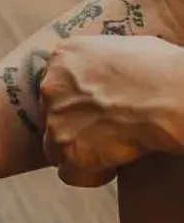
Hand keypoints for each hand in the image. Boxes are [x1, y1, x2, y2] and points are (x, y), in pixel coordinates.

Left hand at [41, 34, 183, 185]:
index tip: (94, 107)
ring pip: (54, 145)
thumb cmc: (161, 70)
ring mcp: (58, 121)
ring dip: (77, 150)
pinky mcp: (70, 151)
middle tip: (102, 129)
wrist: (169, 96)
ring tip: (107, 151)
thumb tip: (109, 72)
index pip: (56, 83)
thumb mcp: (124, 48)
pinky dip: (88, 174)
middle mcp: (53, 87)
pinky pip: (69, 172)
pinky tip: (110, 168)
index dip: (75, 99)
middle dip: (74, 123)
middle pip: (53, 114)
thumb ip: (102, 62)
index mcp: (65, 56)